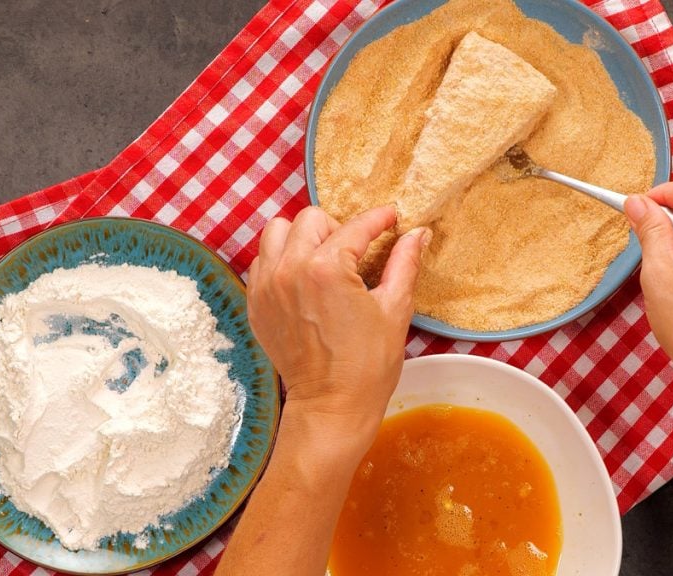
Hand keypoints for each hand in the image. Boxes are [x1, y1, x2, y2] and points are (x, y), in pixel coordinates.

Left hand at [246, 205, 429, 452]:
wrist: (332, 406)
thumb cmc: (368, 364)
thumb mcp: (395, 309)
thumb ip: (404, 264)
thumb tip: (416, 234)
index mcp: (327, 268)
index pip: (356, 226)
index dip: (379, 219)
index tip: (391, 218)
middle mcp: (290, 270)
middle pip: (310, 219)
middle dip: (337, 228)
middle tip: (356, 251)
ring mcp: (267, 287)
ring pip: (276, 233)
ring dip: (301, 239)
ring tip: (323, 261)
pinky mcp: (256, 304)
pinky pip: (262, 262)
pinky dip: (282, 261)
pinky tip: (305, 282)